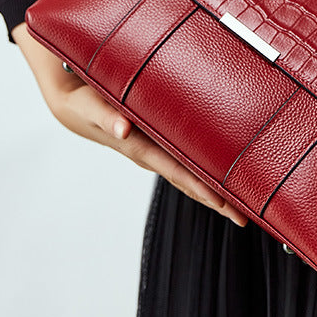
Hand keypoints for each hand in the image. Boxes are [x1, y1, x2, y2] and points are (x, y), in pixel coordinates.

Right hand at [12, 22, 247, 226]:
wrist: (71, 101)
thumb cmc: (82, 100)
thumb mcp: (88, 104)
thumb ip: (105, 115)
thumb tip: (123, 129)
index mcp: (139, 146)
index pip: (177, 170)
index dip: (201, 187)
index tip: (224, 203)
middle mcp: (151, 151)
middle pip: (188, 179)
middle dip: (216, 199)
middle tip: (245, 217)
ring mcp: (155, 148)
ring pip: (189, 171)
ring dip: (214, 188)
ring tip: (242, 202)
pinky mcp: (157, 138)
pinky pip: (185, 157)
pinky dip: (205, 167)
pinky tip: (225, 174)